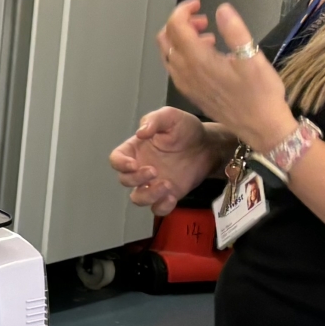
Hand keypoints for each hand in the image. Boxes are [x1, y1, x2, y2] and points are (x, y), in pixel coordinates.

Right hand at [110, 107, 229, 216]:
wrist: (208, 146)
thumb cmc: (187, 129)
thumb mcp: (170, 116)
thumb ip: (154, 120)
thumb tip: (141, 132)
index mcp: (135, 149)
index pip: (116, 159)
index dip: (120, 164)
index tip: (133, 164)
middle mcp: (140, 167)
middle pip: (125, 180)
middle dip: (137, 179)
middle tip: (155, 171)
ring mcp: (153, 183)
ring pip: (138, 198)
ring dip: (148, 195)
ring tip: (167, 185)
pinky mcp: (168, 194)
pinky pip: (157, 208)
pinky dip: (162, 207)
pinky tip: (172, 197)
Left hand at [157, 0, 297, 148]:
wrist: (261, 127)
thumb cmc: (261, 93)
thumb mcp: (253, 57)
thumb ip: (234, 30)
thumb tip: (222, 9)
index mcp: (197, 60)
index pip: (175, 26)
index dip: (183, 10)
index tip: (199, 3)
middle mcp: (184, 72)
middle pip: (166, 38)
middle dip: (180, 22)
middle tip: (203, 19)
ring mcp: (185, 84)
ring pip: (169, 53)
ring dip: (181, 38)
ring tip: (208, 34)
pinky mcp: (190, 92)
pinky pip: (176, 67)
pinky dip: (184, 53)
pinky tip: (208, 54)